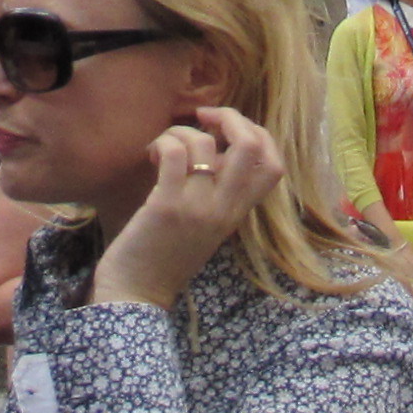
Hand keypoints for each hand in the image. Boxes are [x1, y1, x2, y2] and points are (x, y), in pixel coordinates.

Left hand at [93, 108, 280, 309]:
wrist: (138, 295)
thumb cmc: (165, 257)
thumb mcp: (206, 227)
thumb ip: (218, 194)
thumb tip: (213, 149)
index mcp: (237, 215)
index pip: (274, 167)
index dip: (260, 136)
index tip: (229, 131)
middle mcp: (225, 210)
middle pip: (252, 147)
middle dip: (231, 117)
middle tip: (205, 118)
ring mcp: (198, 208)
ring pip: (205, 143)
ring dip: (182, 131)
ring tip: (165, 146)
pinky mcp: (167, 206)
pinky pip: (175, 153)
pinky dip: (163, 142)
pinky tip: (152, 156)